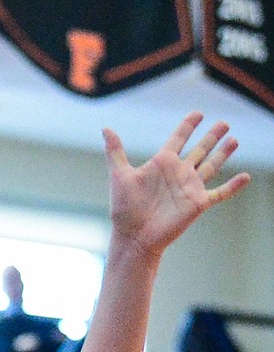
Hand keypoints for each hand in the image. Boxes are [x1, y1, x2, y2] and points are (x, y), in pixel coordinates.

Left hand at [106, 114, 248, 259]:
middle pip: (199, 149)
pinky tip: (245, 177)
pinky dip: (233, 186)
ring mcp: (189, 188)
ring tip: (234, 139)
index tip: (197, 114)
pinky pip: (219, 193)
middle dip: (211, 136)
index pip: (178, 138)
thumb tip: (105, 128)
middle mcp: (178, 173)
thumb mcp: (119, 175)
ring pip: (211, 166)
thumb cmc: (124, 209)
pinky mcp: (197, 203)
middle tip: (224, 123)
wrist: (134, 237)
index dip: (188, 125)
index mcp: (162, 163)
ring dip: (223, 153)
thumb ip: (115, 151)